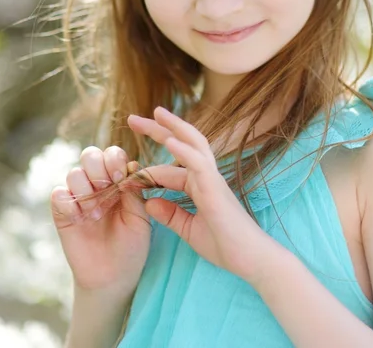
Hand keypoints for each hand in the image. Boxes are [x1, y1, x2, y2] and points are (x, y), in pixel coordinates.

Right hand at [51, 146, 150, 295]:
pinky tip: (80, 219)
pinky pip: (58, 194)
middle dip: (98, 168)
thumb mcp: (141, 215)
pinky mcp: (62, 212)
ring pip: (74, 173)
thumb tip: (132, 165)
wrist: (114, 275)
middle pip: (89, 154)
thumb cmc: (132, 244)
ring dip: (87, 191)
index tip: (121, 177)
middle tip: (107, 188)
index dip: (114, 160)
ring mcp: (78, 196)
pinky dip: (69, 204)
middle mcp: (97, 182)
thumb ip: (135, 190)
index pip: (112, 153)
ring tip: (97, 215)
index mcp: (119, 178)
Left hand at [128, 107, 276, 285]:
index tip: (123, 178)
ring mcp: (211, 179)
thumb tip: (149, 203)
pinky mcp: (215, 188)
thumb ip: (170, 214)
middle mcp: (205, 176)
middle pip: (181, 143)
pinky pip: (198, 164)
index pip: (167, 171)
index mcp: (198, 185)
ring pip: (193, 143)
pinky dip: (184, 151)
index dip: (144, 173)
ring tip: (155, 113)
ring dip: (173, 127)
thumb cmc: (225, 245)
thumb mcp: (189, 229)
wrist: (249, 260)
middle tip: (133, 118)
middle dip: (158, 129)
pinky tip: (169, 141)